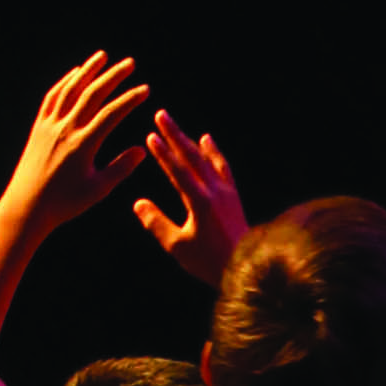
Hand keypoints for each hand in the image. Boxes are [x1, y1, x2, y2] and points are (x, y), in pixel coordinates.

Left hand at [0, 52, 149, 239]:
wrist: (27, 205)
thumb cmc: (65, 202)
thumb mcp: (98, 189)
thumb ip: (121, 168)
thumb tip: (141, 149)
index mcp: (83, 145)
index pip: (111, 114)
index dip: (130, 99)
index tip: (145, 90)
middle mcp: (66, 129)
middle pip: (92, 93)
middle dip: (113, 76)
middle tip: (130, 63)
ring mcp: (50, 124)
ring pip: (71, 89)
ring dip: (88, 70)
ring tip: (103, 56)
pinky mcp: (39, 126)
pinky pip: (53, 97)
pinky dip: (65, 82)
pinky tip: (75, 73)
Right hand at [132, 110, 245, 286]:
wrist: (248, 270)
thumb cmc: (211, 262)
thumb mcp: (178, 247)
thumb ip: (156, 223)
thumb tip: (138, 204)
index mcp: (200, 203)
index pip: (178, 171)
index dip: (163, 153)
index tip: (151, 135)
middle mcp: (216, 192)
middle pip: (193, 157)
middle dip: (175, 135)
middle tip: (161, 115)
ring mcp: (228, 193)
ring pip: (208, 160)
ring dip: (193, 142)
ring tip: (182, 128)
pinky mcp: (235, 198)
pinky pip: (224, 169)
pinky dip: (214, 154)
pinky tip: (208, 144)